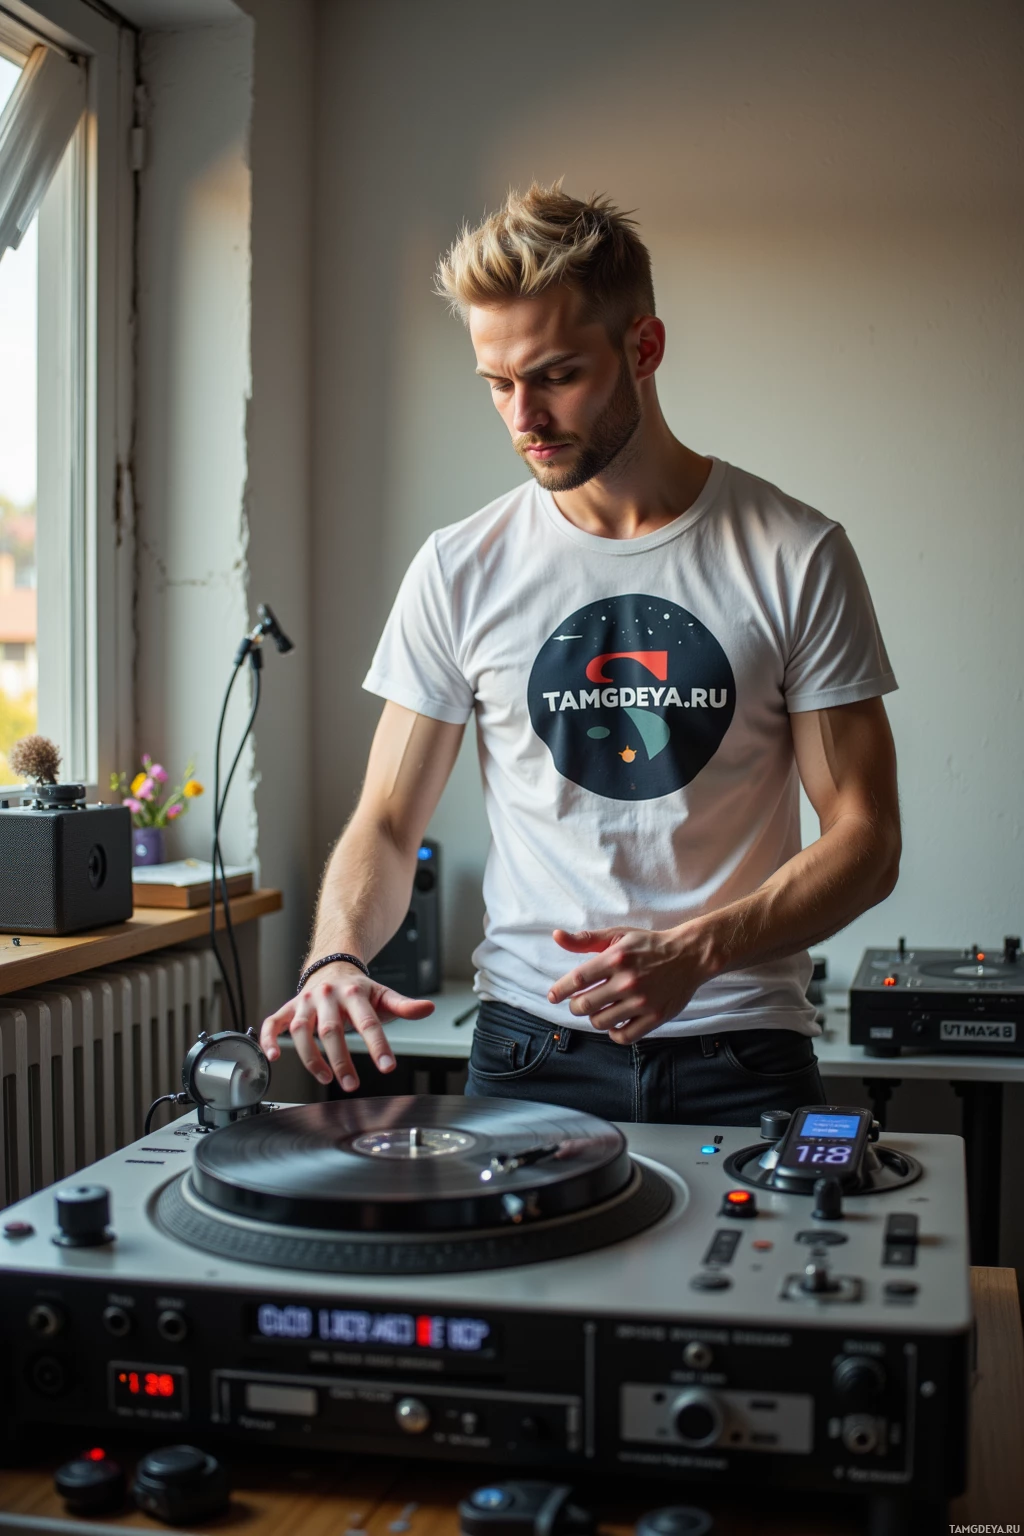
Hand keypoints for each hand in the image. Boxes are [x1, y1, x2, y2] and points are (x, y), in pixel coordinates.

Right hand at [259, 962, 434, 1090]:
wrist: (332, 967)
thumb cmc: (359, 990)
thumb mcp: (383, 995)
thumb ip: (404, 1005)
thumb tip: (428, 1009)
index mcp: (354, 993)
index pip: (368, 1022)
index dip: (378, 1045)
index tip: (387, 1067)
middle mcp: (327, 997)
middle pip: (331, 1030)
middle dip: (341, 1060)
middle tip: (352, 1085)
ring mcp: (305, 1003)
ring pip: (301, 1031)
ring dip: (311, 1058)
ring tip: (326, 1078)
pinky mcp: (289, 1009)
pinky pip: (273, 1023)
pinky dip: (269, 1039)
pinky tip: (274, 1057)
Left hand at [547, 925, 710, 1043]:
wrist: (689, 955)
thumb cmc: (648, 945)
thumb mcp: (618, 936)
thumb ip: (586, 939)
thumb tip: (556, 936)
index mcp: (616, 958)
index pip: (577, 980)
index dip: (559, 990)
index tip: (552, 996)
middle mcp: (628, 981)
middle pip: (585, 1005)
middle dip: (574, 1006)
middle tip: (577, 1003)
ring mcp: (642, 1002)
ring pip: (601, 1022)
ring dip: (593, 1018)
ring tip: (598, 1009)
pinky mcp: (656, 1017)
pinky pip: (624, 1036)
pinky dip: (613, 1032)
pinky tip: (614, 1022)